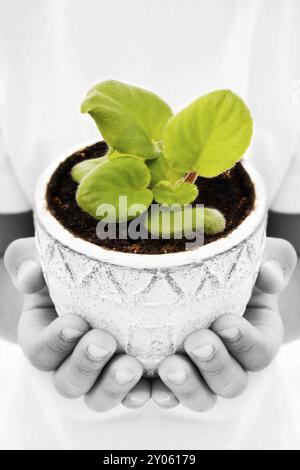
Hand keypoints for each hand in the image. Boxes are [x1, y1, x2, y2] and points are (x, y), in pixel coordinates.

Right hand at [4, 237, 149, 410]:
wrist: (101, 278)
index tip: (75, 321)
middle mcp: (69, 362)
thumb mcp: (45, 257)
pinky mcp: (129, 377)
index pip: (40, 350)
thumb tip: (30, 274)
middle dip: (85, 364)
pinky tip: (157, 386)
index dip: (55, 341)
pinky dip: (144, 394)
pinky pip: (134, 395)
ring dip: (114, 386)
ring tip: (132, 366)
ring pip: (98, 397)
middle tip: (104, 342)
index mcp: (44, 337)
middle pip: (69, 381)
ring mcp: (100, 374)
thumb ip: (28, 260)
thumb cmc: (68, 267)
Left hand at [152, 237, 296, 410]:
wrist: (197, 278)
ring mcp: (198, 374)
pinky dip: (154, 394)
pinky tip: (142, 388)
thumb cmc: (230, 267)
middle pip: (231, 382)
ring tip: (168, 367)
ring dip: (186, 387)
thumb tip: (270, 274)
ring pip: (200, 396)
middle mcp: (230, 362)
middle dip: (214, 365)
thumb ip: (273, 260)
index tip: (225, 321)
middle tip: (196, 342)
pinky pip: (164, 394)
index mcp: (256, 337)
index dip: (245, 341)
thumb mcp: (254, 256)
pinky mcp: (168, 376)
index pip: (259, 350)